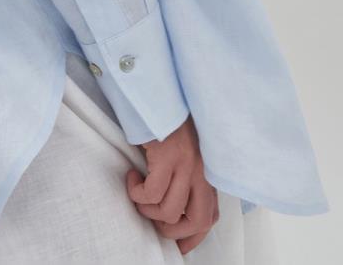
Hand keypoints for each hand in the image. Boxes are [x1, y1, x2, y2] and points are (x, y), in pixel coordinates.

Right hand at [125, 113, 218, 255]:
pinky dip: (136, 192)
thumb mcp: (181, 156)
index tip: (178, 246)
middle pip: (199, 220)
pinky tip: (132, 177)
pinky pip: (151, 193)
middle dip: (173, 231)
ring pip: (169, 211)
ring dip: (147, 210)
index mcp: (205, 173)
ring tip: (138, 193)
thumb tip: (170, 214)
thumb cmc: (164, 125)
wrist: (156, 95)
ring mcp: (186, 164)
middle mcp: (201, 171)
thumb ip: (183, 180)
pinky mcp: (168, 156)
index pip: (210, 216)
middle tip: (154, 223)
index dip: (193, 237)